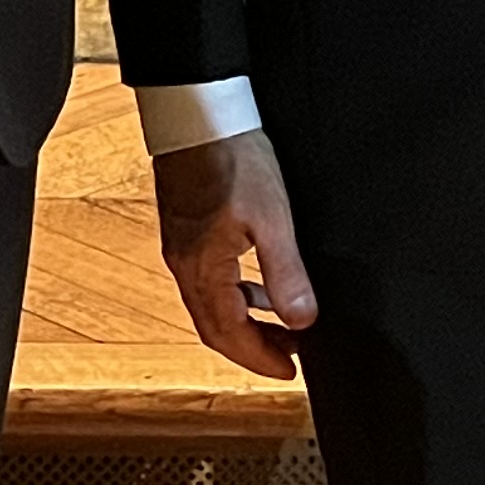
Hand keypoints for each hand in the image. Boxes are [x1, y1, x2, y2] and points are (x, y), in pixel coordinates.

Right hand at [152, 132, 319, 381]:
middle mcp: (185, 265)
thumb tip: (303, 320)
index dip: (261, 359)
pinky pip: (210, 278)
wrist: (198, 112)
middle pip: (215, 327)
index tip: (290, 372)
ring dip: (245, 320)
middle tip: (288, 356)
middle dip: (252, 347)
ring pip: (212, 303)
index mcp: (202, 270)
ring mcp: (182, 246)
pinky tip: (257, 280)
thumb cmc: (231, 158)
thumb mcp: (271, 219)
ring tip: (281, 322)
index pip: (229, 336)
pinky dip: (236, 292)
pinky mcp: (186, 228)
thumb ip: (286, 274)